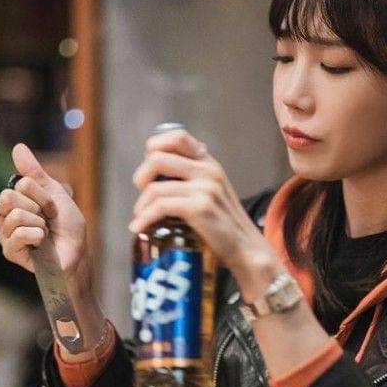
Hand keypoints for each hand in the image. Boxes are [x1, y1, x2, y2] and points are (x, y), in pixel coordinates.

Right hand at [0, 144, 89, 279]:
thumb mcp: (55, 193)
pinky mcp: (9, 250)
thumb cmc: (68, 226)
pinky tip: (41, 243)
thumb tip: (17, 146)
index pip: (20, 185)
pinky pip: (17, 234)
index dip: (42, 195)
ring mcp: (5, 233)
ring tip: (45, 233)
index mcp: (16, 199)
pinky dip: (36, 236)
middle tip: (47, 219)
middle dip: (37, 207)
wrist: (77, 253)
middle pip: (7, 197)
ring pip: (14, 216)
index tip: (52, 207)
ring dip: (39, 224)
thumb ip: (35, 172)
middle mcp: (6, 214)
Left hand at [130, 128, 274, 273]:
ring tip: (141, 217)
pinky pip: (160, 206)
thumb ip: (194, 180)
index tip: (148, 168)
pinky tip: (139, 227)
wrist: (247, 249)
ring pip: (154, 187)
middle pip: (157, 159)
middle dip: (141, 178)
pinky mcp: (200, 208)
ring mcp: (205, 189)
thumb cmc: (225, 226)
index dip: (155, 147)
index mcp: (210, 164)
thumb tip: (157, 178)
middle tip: (142, 195)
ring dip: (141, 205)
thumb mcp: (214, 193)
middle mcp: (208, 171)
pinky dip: (144, 218)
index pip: (178, 137)